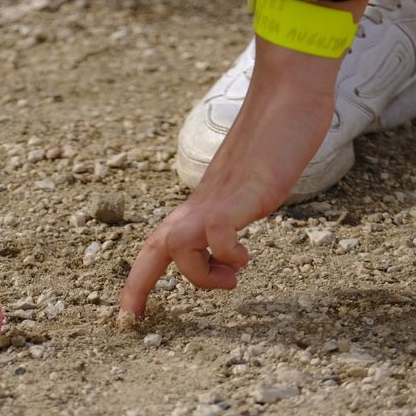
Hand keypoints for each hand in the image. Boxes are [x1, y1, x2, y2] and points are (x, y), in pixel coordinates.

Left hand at [117, 25, 362, 318]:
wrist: (288, 96)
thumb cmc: (275, 137)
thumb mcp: (251, 188)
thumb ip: (237, 211)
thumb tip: (232, 236)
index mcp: (202, 204)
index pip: (159, 243)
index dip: (139, 280)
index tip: (128, 315)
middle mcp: (203, 204)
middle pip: (155, 246)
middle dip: (138, 286)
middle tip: (133, 319)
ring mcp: (221, 199)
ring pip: (179, 246)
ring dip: (201, 275)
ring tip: (232, 277)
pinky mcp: (243, 193)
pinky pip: (218, 234)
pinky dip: (228, 254)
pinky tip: (247, 255)